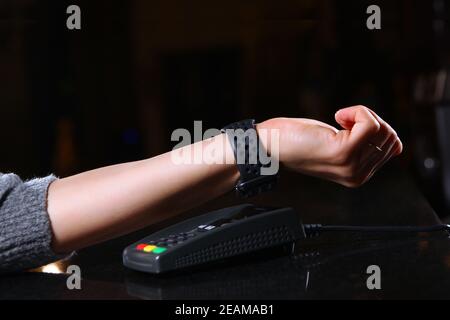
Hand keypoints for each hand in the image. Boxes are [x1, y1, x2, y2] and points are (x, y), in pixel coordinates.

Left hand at [257, 105, 402, 186]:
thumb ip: (365, 146)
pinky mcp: (343, 152)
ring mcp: (351, 166)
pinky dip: (357, 111)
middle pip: (389, 137)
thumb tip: (397, 144)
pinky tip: (338, 117)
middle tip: (344, 121)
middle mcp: (357, 176)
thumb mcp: (338, 144)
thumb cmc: (300, 141)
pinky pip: (369, 122)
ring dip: (362, 114)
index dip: (374, 127)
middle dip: (370, 120)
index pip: (391, 146)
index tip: (349, 126)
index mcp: (358, 176)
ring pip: (381, 128)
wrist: (271, 145)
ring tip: (340, 120)